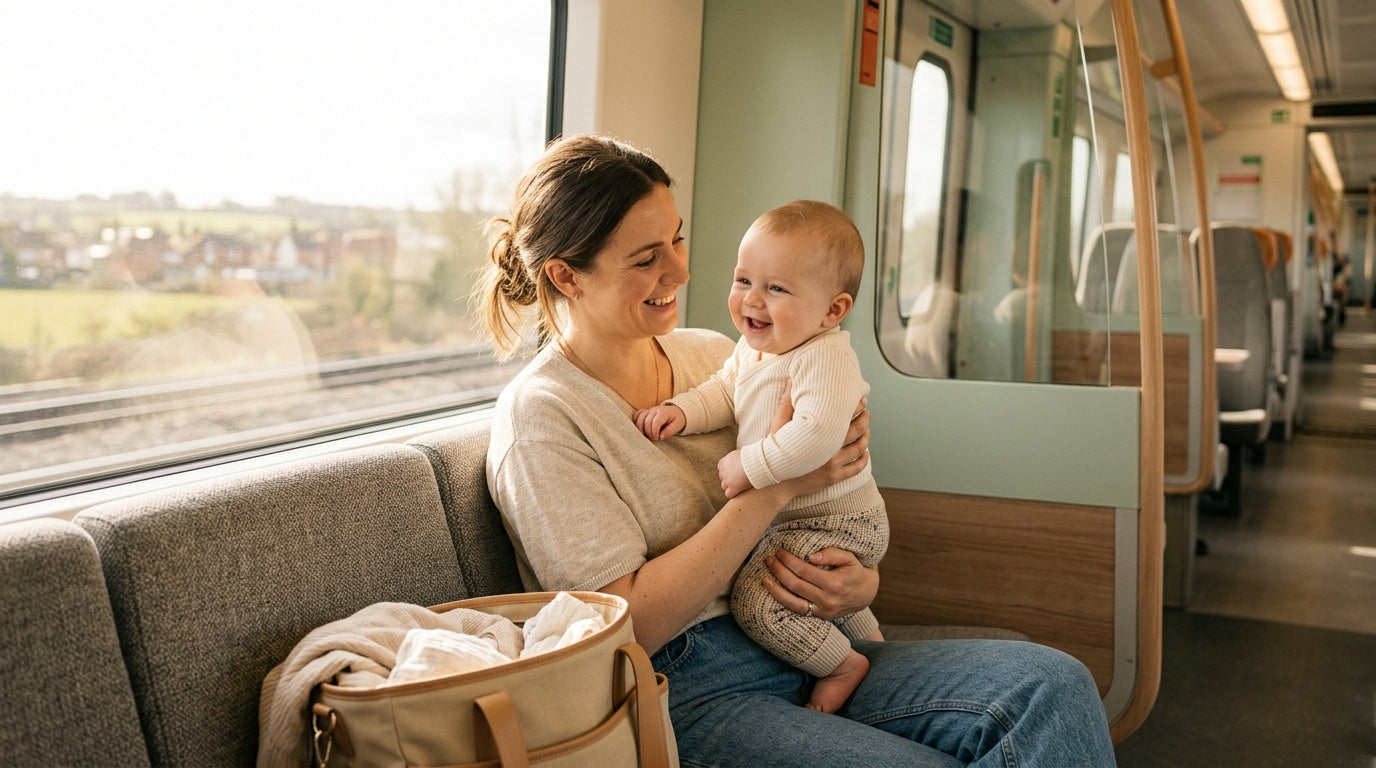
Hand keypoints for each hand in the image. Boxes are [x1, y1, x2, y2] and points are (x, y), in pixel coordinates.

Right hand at [634, 404, 684, 440]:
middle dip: (649, 432)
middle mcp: (654, 410)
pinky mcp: (645, 412)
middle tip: (654, 438)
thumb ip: (669, 431)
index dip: (654, 432)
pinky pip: (637, 415)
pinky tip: (641, 429)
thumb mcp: (677, 426)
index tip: (657, 438)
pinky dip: (636, 422)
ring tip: (646, 436)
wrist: (675, 412)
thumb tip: (661, 437)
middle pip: (646, 422)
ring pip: (639, 419)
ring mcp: (648, 410)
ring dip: (641, 429)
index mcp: (663, 413)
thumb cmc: (676, 420)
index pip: (655, 422)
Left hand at [717, 450, 751, 497]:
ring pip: (724, 486)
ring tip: (739, 485)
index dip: (728, 471)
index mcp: (723, 462)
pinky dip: (733, 494)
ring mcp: (727, 480)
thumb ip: (735, 458)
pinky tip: (739, 491)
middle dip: (729, 478)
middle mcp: (723, 471)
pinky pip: (728, 494)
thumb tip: (738, 459)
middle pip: (722, 477)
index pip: (721, 468)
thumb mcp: (739, 453)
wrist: (754, 462)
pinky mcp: (733, 487)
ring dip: (730, 486)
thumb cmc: (750, 456)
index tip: (735, 471)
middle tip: (738, 478)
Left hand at [763, 547, 877, 620]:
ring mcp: (824, 611)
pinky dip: (784, 601)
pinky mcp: (820, 617)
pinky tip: (774, 592)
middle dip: (779, 571)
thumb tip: (811, 556)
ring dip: (776, 590)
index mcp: (835, 583)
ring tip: (765, 578)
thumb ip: (832, 554)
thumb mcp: (850, 557)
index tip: (780, 551)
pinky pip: (798, 610)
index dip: (789, 561)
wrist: (867, 594)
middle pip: (796, 585)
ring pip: (794, 602)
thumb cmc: (856, 570)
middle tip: (769, 559)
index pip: (804, 571)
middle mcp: (828, 600)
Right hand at [778, 404, 869, 497]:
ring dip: (866, 438)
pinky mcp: (833, 477)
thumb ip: (787, 403)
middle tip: (866, 413)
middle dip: (864, 419)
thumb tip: (791, 382)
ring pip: (858, 449)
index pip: (844, 415)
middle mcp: (829, 449)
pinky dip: (863, 459)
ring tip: (867, 430)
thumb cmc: (775, 452)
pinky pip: (855, 468)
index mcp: (818, 433)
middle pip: (856, 430)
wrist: (773, 482)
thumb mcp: (778, 425)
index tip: (860, 399)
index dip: (855, 406)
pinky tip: (865, 453)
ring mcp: (832, 465)